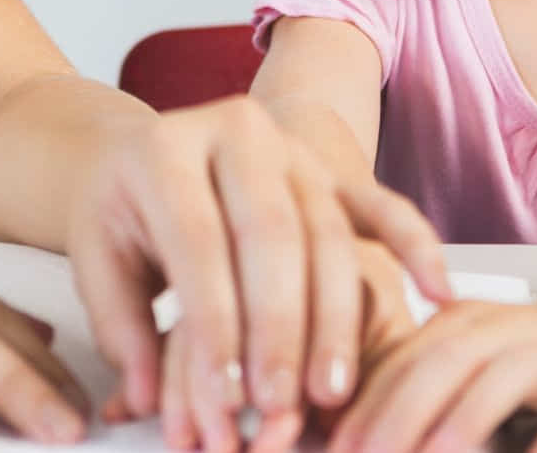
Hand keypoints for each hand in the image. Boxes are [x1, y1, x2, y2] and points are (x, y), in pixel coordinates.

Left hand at [65, 97, 451, 450]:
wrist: (152, 150)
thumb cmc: (124, 214)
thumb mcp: (98, 258)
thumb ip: (120, 328)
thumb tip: (144, 398)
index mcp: (164, 149)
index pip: (197, 242)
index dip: (212, 324)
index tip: (223, 396)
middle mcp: (234, 132)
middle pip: (270, 235)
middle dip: (279, 329)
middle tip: (278, 403)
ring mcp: (291, 146)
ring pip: (326, 233)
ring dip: (333, 318)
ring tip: (329, 391)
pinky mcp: (334, 167)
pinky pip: (382, 205)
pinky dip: (415, 246)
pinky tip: (438, 293)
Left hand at [331, 295, 536, 452]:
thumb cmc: (534, 353)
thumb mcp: (471, 356)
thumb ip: (418, 383)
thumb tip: (351, 434)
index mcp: (457, 323)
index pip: (399, 363)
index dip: (361, 407)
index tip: (329, 448)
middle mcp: (499, 331)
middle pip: (439, 367)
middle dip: (396, 417)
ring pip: (499, 383)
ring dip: (459, 425)